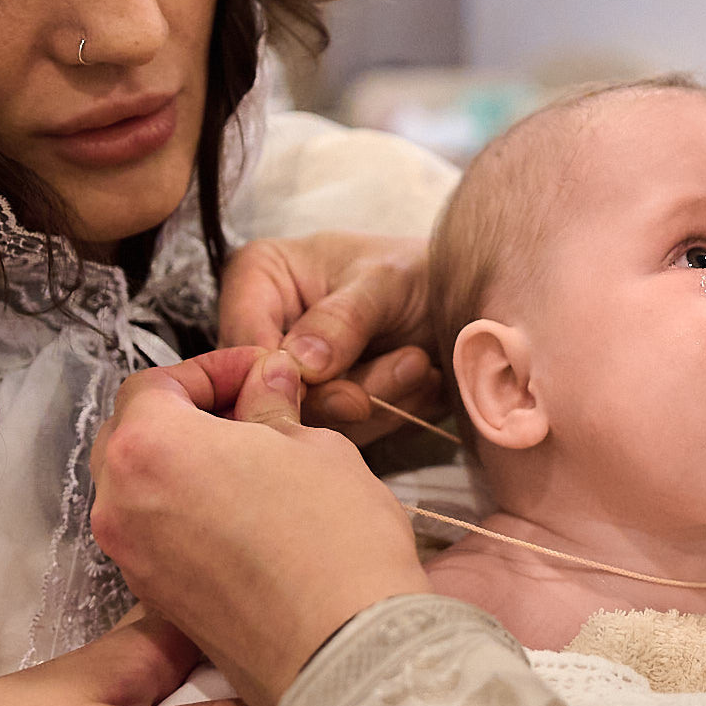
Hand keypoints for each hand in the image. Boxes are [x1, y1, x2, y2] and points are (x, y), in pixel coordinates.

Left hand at [91, 346, 429, 705]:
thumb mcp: (315, 446)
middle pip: (135, 434)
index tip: (260, 373)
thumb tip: (266, 383)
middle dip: (190, 416)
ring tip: (257, 465)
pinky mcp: (155, 598)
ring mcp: (132, 556)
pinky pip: (157, 534)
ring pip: (143, 487)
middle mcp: (121, 502)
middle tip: (256, 413)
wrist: (341, 650)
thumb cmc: (334, 542)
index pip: (156, 384)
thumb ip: (273, 408)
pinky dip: (189, 513)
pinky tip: (249, 516)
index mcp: (149, 446)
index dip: (213, 370)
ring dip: (189, 466)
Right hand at [218, 233, 440, 444]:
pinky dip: (392, 414)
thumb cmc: (417, 271)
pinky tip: (424, 379)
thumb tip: (300, 366)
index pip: (242, 343)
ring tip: (422, 361)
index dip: (282, 374)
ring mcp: (295, 378)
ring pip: (312, 421)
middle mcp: (266, 332)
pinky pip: (346, 434)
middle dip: (347, 390)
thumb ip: (342, 320)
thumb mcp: (385, 280)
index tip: (334, 380)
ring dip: (380, 400)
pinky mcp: (327, 409)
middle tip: (411, 364)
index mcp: (258, 279)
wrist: (463, 301)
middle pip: (272, 393)